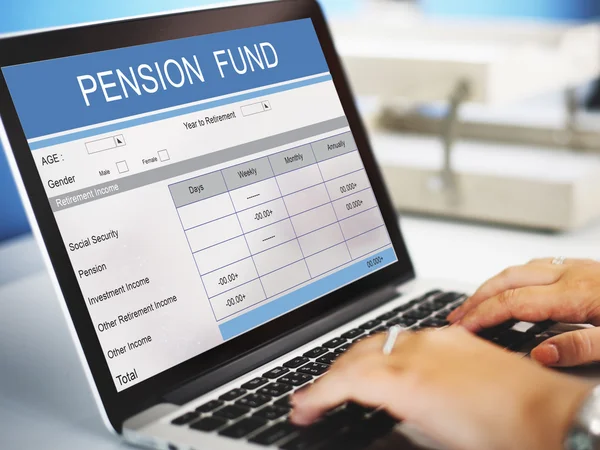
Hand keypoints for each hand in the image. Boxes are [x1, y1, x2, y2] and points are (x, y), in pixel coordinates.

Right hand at [290, 328, 589, 449]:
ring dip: (353, 361)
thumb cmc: (502, 435)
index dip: (315, 395)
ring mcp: (435, 337)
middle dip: (327, 376)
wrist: (550, 413)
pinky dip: (383, 351)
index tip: (302, 407)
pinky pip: (404, 337)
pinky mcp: (453, 334)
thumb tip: (373, 406)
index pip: (343, 380)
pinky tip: (383, 364)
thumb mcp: (433, 433)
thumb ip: (394, 411)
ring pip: (377, 340)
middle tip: (313, 397)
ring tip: (341, 381)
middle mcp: (416, 350)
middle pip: (354, 355)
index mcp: (407, 379)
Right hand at [448, 258, 599, 366]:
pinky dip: (514, 278)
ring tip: (476, 303)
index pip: (513, 301)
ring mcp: (578, 268)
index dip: (483, 314)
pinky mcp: (586, 269)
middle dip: (477, 298)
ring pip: (521, 270)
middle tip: (457, 316)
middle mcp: (572, 274)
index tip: (463, 328)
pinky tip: (513, 288)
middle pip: (508, 279)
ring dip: (493, 285)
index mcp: (576, 293)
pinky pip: (538, 266)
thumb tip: (541, 354)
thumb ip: (581, 348)